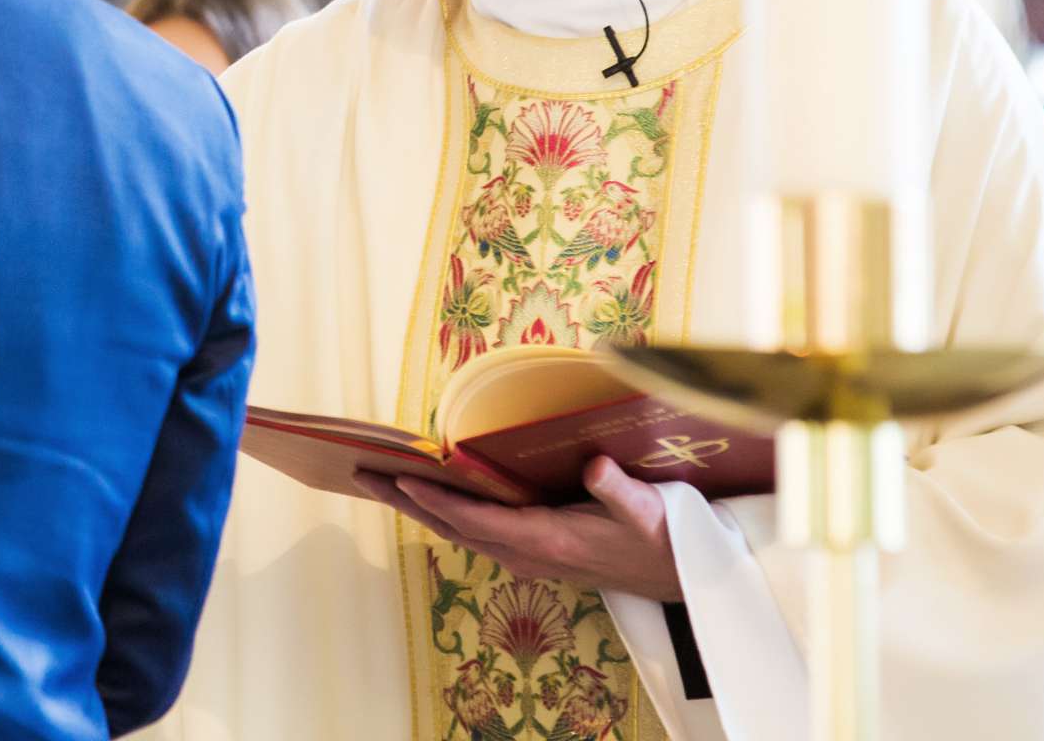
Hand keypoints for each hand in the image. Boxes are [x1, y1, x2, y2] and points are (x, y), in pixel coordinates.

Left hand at [352, 456, 682, 600]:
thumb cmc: (662, 538)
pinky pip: (476, 530)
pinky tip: (428, 494)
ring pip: (460, 530)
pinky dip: (445, 510)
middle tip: (362, 473)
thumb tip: (595, 466)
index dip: (438, 500)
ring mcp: (528, 554)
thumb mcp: (650, 511)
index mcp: (547, 541)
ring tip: (378, 479)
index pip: (478, 520)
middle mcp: (528, 552)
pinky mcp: (533, 549)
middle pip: (454, 526)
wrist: (681, 576)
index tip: (401, 478)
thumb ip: (621, 491)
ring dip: (418, 506)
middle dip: (406, 501)